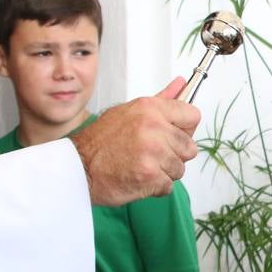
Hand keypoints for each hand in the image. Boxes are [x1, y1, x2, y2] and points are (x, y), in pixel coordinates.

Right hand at [71, 78, 201, 205]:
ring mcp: (153, 153)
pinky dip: (155, 187)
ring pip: (179, 169)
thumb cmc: (101, 141)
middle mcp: (154, 127)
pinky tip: (137, 177)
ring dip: (164, 172)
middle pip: (189, 147)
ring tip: (141, 165)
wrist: (78, 167)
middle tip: (150, 154)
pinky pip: (168, 186)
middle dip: (174, 155)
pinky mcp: (150, 176)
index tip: (173, 135)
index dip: (184, 129)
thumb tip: (182, 84)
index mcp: (150, 109)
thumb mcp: (129, 112)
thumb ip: (161, 100)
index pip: (192, 116)